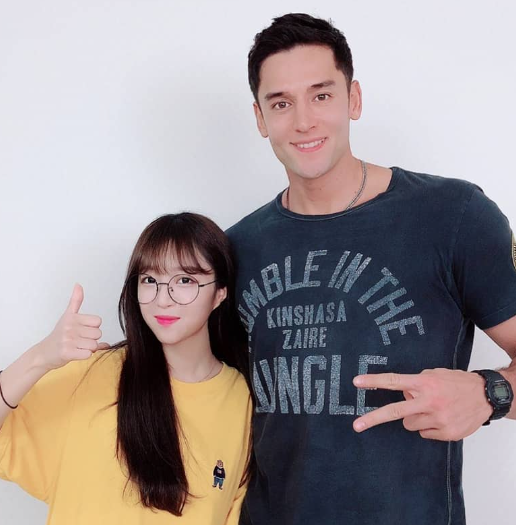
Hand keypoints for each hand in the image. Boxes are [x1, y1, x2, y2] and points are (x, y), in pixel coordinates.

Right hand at [33, 284, 108, 370]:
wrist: (43, 353)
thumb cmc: (59, 335)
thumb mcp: (67, 315)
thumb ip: (76, 300)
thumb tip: (78, 284)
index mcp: (72, 317)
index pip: (98, 321)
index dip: (93, 327)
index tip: (82, 329)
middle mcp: (70, 327)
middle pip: (98, 334)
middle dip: (91, 339)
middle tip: (79, 340)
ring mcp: (68, 340)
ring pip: (94, 345)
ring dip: (88, 348)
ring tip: (77, 347)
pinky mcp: (67, 353)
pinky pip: (88, 354)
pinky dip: (85, 355)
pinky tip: (76, 353)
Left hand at [352, 368, 492, 440]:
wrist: (486, 395)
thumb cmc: (457, 382)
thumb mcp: (435, 375)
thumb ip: (416, 384)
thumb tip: (403, 395)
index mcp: (425, 383)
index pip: (394, 381)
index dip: (374, 382)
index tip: (357, 382)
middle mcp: (429, 401)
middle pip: (395, 411)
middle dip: (373, 418)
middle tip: (356, 425)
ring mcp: (438, 419)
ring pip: (409, 424)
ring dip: (414, 418)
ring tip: (430, 409)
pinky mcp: (447, 433)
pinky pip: (425, 433)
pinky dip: (429, 426)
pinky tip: (441, 417)